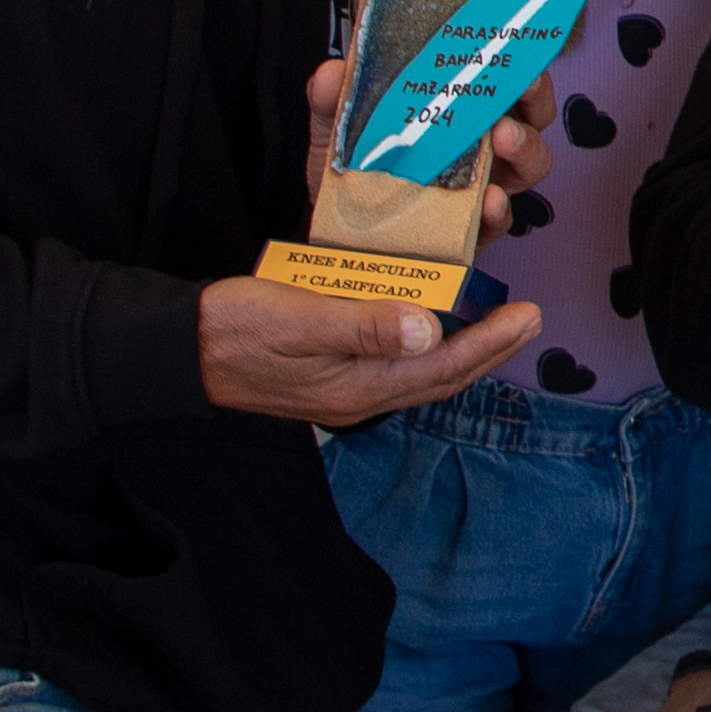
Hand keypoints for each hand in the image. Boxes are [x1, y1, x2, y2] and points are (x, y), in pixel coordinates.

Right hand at [196, 271, 535, 424]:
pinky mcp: (333, 378)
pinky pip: (397, 368)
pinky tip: (433, 327)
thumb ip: (362, 324)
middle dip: (492, 348)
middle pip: (443, 376)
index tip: (529, 315)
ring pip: (423, 375)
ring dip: (465, 350)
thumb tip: (428, 328)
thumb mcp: (298, 315)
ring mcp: (346, 390)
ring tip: (497, 324)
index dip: (492, 341)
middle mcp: (360, 395)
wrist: (180, 353)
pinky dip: (427, 349)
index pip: (444, 365)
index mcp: (358, 384)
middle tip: (530, 319)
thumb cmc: (233, 328)